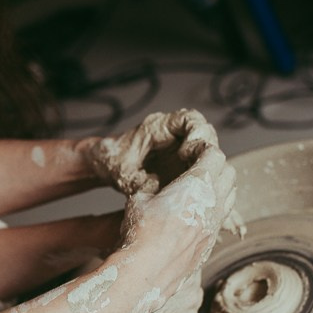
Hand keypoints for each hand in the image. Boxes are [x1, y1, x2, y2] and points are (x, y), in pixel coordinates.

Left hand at [83, 109, 219, 194]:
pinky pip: (199, 163)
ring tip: (201, 185)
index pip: (189, 118)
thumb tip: (158, 194)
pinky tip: (196, 189)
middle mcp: (172, 133)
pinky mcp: (180, 161)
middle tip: (200, 172)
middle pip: (205, 133)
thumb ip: (139, 182)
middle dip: (207, 152)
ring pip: (206, 149)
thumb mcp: (122, 173)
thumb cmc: (111, 161)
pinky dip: (202, 175)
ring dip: (208, 166)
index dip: (196, 133)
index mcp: (157, 127)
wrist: (103, 164)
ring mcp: (178, 146)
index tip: (187, 153)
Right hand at [117, 143, 236, 295]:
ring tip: (198, 190)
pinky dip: (215, 210)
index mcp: (195, 185)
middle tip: (196, 168)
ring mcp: (215, 224)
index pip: (214, 155)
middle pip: (229, 172)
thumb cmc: (140, 233)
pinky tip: (195, 215)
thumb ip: (153, 187)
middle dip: (215, 166)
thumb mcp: (139, 198)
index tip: (190, 153)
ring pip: (230, 195)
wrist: (147, 273)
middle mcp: (212, 202)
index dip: (202, 150)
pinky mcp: (211, 242)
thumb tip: (157, 187)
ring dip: (219, 187)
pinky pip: (222, 218)